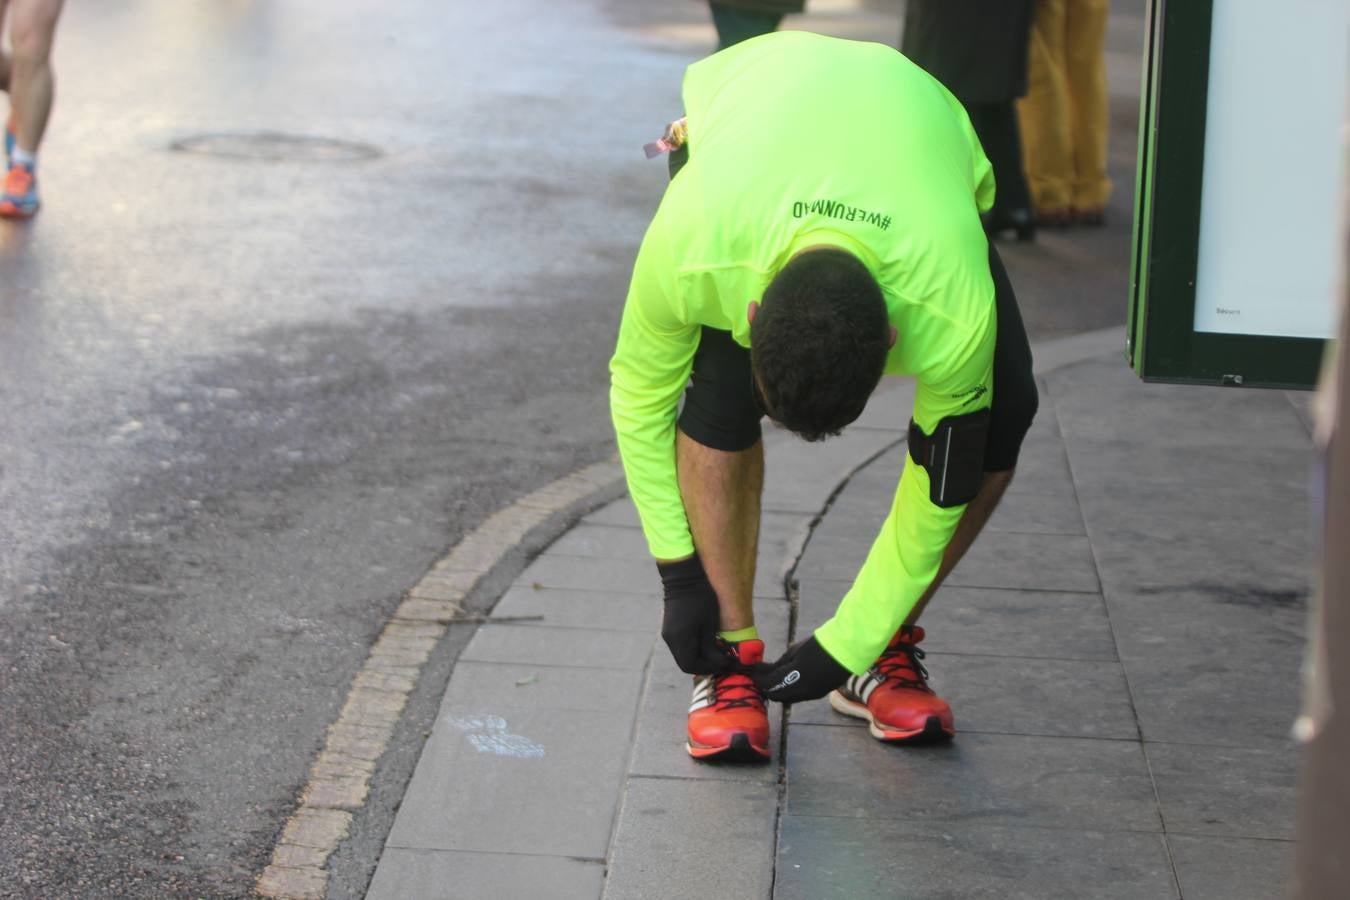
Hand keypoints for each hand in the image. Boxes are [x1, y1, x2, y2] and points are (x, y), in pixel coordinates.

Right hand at [656, 555, 734, 674]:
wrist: (684, 577)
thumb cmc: (700, 598)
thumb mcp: (709, 624)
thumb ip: (711, 647)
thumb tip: (719, 663)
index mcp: (680, 639)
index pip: (692, 665)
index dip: (709, 668)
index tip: (724, 664)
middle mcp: (670, 640)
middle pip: (686, 663)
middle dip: (704, 665)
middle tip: (721, 660)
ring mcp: (668, 635)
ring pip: (683, 656)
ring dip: (698, 658)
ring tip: (715, 652)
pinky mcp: (669, 629)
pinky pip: (681, 647)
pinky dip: (692, 650)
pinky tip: (705, 643)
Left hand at [752, 635, 849, 703]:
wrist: (846, 650)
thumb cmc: (819, 646)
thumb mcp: (794, 652)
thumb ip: (779, 665)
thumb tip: (766, 671)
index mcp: (795, 678)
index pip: (769, 684)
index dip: (759, 678)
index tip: (754, 670)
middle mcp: (802, 692)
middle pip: (776, 696)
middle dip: (766, 686)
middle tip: (761, 675)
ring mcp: (811, 695)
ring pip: (787, 698)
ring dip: (777, 690)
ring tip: (772, 677)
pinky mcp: (818, 694)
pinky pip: (798, 696)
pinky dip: (789, 690)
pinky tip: (787, 680)